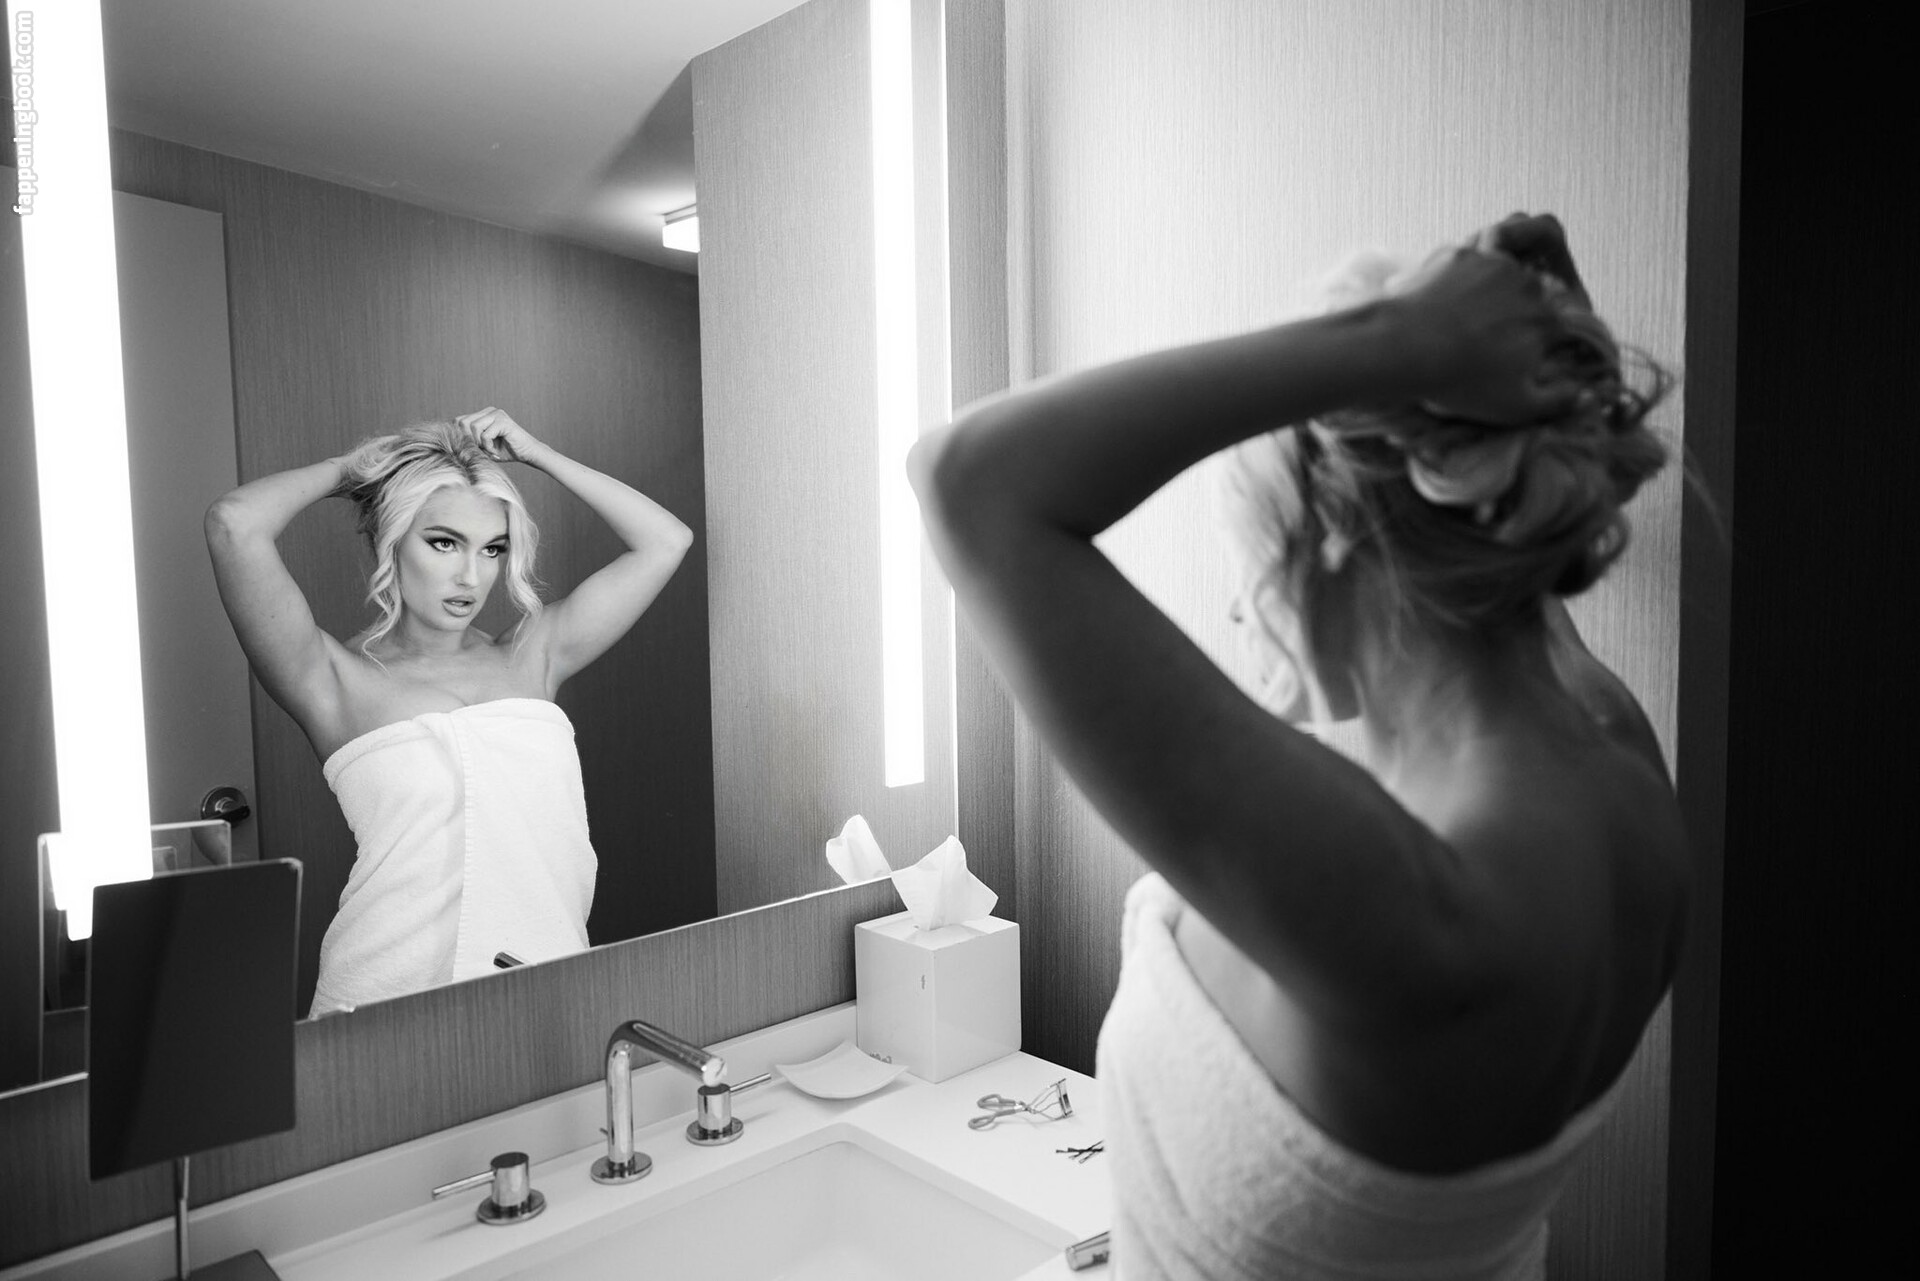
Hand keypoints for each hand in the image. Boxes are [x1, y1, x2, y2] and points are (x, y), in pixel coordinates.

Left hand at [457, 407, 545, 465]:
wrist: (527, 454)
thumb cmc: (505, 451)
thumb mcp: (482, 446)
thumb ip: (469, 440)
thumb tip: (451, 442)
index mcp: (483, 414)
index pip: (459, 421)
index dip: (460, 436)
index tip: (472, 449)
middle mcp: (489, 411)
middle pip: (463, 422)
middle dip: (469, 440)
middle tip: (480, 450)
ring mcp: (497, 414)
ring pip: (473, 428)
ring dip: (480, 445)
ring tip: (489, 452)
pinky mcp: (503, 421)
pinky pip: (485, 435)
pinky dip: (488, 447)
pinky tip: (496, 453)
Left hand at [1388, 225, 1585, 426]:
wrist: (1406, 349)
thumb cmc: (1461, 381)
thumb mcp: (1516, 406)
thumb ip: (1558, 402)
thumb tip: (1586, 396)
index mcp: (1545, 318)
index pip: (1559, 319)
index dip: (1542, 334)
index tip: (1520, 349)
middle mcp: (1526, 283)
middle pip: (1534, 287)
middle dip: (1520, 303)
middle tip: (1489, 328)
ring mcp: (1492, 263)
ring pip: (1506, 260)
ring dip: (1496, 276)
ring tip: (1474, 300)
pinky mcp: (1458, 253)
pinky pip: (1473, 250)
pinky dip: (1466, 264)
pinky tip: (1450, 287)